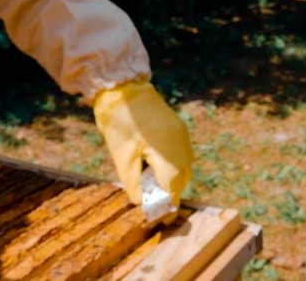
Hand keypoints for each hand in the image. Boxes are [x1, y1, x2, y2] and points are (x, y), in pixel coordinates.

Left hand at [94, 80, 193, 206]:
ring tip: (152, 184)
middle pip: (182, 179)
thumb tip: (141, 202)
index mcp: (169, 153)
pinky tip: (154, 164)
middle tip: (153, 202)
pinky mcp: (177, 128)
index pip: (173, 188)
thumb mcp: (123, 157)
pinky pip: (181, 153)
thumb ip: (133, 183)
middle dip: (170, 192)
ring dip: (172, 178)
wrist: (123, 88)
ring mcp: (181, 135)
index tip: (161, 218)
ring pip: (184, 167)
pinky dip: (172, 164)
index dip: (167, 205)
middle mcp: (181, 145)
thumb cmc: (120, 123)